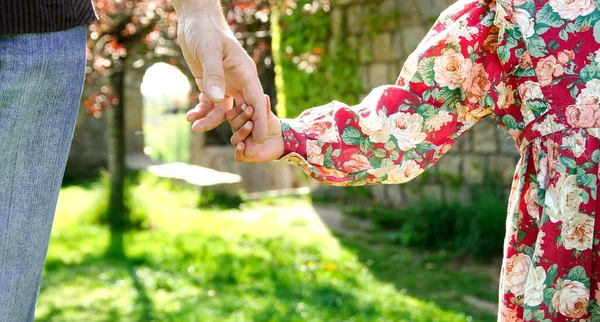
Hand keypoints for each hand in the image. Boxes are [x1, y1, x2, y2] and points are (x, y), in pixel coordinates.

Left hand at [176, 5, 267, 142]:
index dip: (257, 120)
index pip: (255, 100)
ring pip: (223, 110)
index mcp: (245, 73)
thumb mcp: (209, 51)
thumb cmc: (206, 31)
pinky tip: (190, 116)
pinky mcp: (212, 84)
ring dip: (210, 120)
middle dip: (234, 126)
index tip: (259, 139)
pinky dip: (201, 111)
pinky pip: (210, 103)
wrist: (194, 21)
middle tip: (229, 143)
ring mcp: (225, 84)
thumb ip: (214, 75)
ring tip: (195, 127)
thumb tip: (218, 100)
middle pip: (241, 109)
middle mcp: (238, 81)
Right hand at [225, 95, 284, 162]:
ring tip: (250, 125)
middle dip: (241, 119)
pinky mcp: (246, 156)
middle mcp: (237, 132)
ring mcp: (241, 144)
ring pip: (234, 139)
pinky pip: (238, 155)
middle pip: (233, 126)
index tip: (246, 104)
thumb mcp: (267, 115)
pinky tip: (242, 144)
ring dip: (241, 132)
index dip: (237, 110)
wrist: (281, 139)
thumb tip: (265, 96)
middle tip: (250, 111)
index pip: (231, 116)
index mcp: (238, 121)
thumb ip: (264, 107)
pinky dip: (238, 150)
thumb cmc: (271, 125)